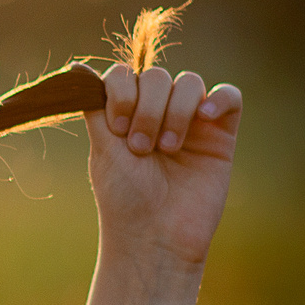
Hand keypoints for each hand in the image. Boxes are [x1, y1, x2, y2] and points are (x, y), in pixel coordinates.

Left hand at [85, 63, 242, 272]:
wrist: (156, 237)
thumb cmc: (123, 198)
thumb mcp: (102, 148)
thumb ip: (94, 105)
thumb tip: (76, 67)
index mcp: (126, 114)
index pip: (126, 75)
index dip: (122, 92)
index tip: (117, 127)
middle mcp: (158, 113)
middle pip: (156, 77)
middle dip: (146, 108)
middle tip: (140, 148)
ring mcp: (191, 122)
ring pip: (189, 83)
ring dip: (175, 111)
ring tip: (167, 149)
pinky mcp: (221, 135)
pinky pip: (229, 97)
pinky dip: (217, 99)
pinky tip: (203, 117)